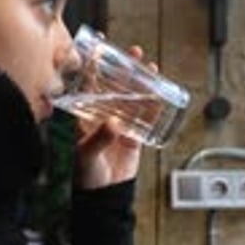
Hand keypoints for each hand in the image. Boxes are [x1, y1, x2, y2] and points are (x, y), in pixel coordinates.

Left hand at [74, 45, 153, 188]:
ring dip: (141, 83)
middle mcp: (103, 117)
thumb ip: (100, 138)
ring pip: (133, 98)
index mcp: (85, 117)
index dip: (95, 67)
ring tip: (149, 66)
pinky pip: (146, 118)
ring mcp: (120, 125)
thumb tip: (114, 124)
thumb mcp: (87, 154)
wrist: (104, 196)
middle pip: (115, 87)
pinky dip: (153, 106)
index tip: (100, 48)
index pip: (90, 86)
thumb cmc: (87, 175)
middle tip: (134, 52)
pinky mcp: (135, 137)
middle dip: (125, 69)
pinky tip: (159, 93)